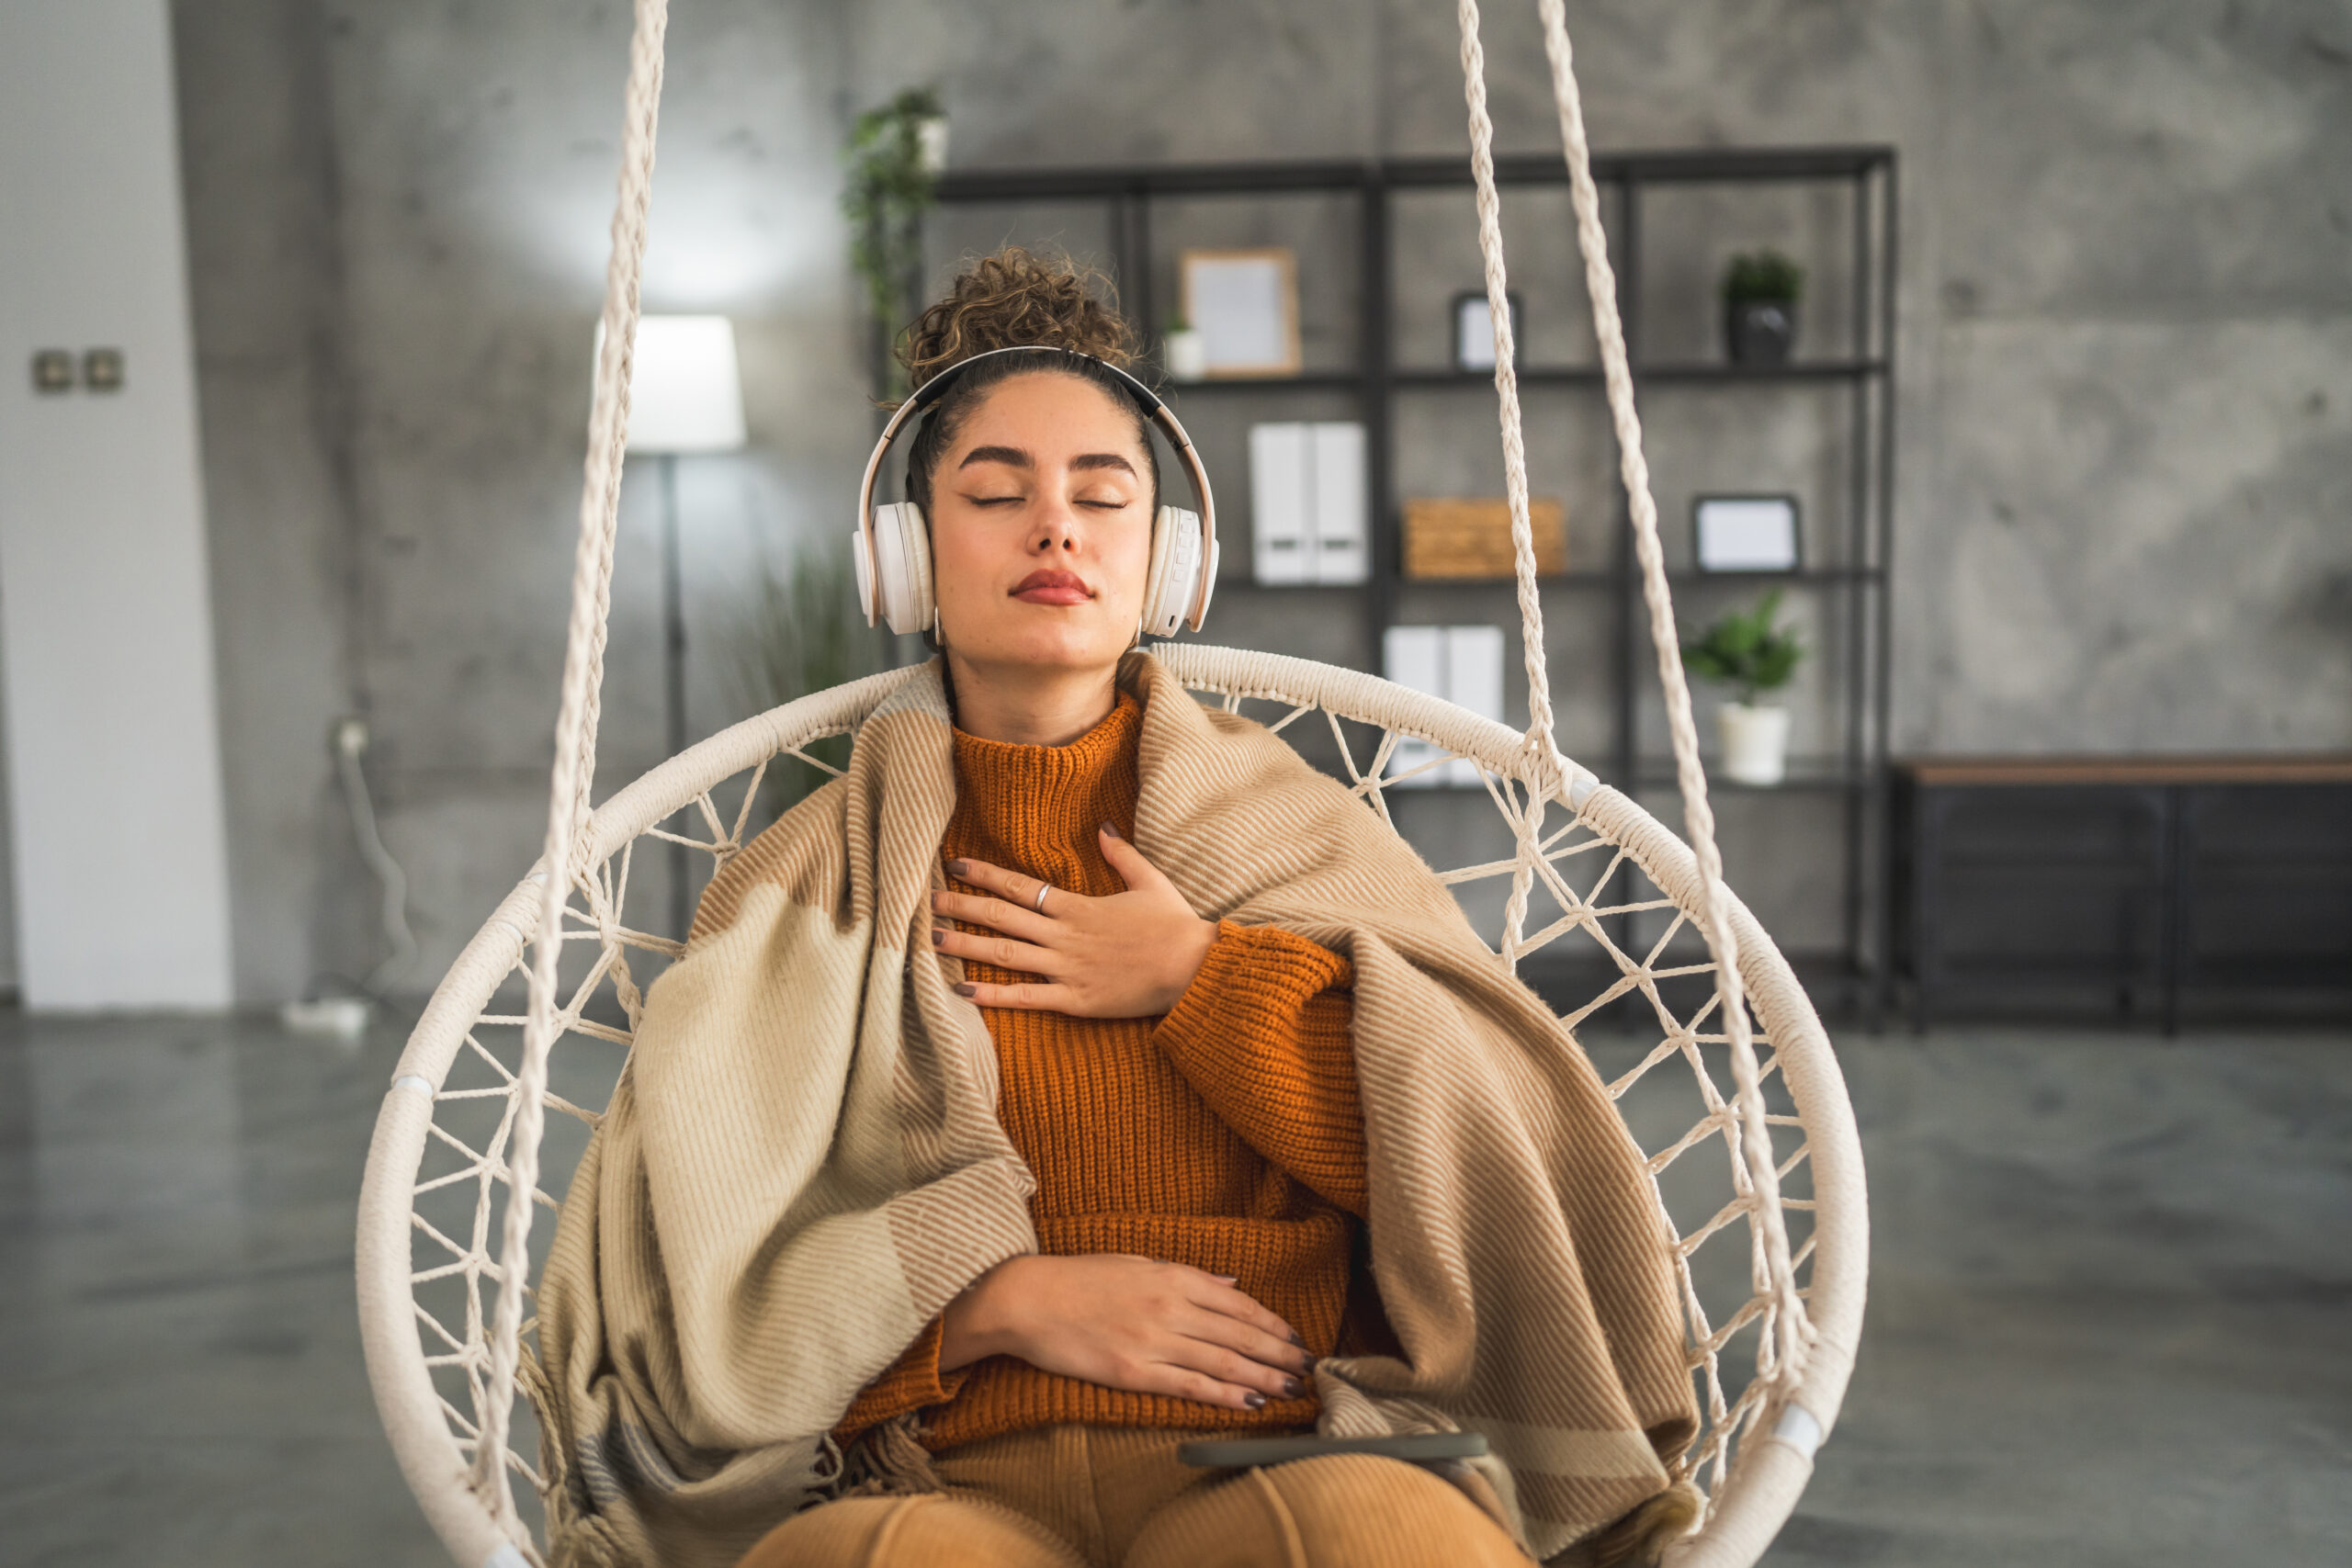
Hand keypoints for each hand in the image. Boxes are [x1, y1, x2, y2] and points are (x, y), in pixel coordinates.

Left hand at [934, 825, 1216, 1016]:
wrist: (1193, 968)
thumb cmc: (1174, 926)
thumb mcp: (1150, 881)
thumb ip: (1121, 854)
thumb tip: (1104, 827)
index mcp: (1077, 906)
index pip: (1020, 885)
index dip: (985, 874)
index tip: (956, 865)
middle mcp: (1064, 935)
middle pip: (1002, 917)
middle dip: (962, 906)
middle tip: (928, 900)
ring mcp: (1067, 969)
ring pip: (1005, 954)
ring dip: (966, 946)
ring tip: (931, 940)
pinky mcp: (1075, 1000)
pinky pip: (1026, 998)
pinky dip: (992, 995)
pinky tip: (963, 990)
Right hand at [940, 1254, 1313, 1410]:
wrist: (1027, 1299)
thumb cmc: (1079, 1279)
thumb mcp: (1137, 1263)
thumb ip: (1188, 1276)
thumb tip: (1230, 1284)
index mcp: (1172, 1277)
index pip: (1238, 1304)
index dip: (1272, 1323)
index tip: (1296, 1337)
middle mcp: (1170, 1308)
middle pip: (1239, 1334)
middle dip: (1279, 1353)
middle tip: (1310, 1368)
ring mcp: (1153, 1341)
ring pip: (1223, 1361)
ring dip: (1264, 1376)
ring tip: (1293, 1388)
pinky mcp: (1133, 1372)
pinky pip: (1190, 1385)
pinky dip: (1225, 1394)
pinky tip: (1251, 1402)